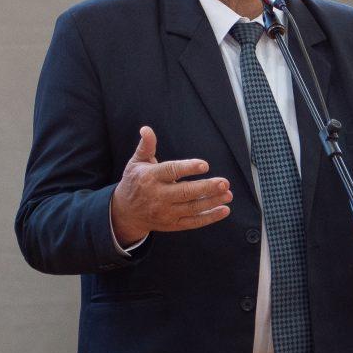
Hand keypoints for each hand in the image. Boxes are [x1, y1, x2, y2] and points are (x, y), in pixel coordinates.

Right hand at [109, 126, 231, 247]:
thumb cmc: (135, 182)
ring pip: (192, 208)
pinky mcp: (172, 224)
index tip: (204, 165)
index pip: (171, 171)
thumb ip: (146, 146)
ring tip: (228, 194)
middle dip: (206, 188)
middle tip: (224, 182)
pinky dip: (209, 217)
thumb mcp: (136, 162)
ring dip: (212, 202)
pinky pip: (193, 222)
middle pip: (185, 192)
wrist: (125, 213)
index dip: (188, 168)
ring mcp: (166, 212)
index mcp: (150, 177)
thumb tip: (146, 129)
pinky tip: (224, 210)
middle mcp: (158, 196)